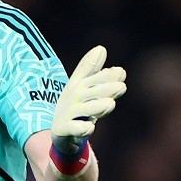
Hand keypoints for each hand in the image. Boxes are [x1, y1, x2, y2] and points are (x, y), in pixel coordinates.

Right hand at [49, 45, 126, 170]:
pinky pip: (73, 129)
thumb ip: (91, 69)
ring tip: (110, 104)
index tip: (120, 72)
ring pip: (85, 110)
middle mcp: (73, 98)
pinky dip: (81, 129)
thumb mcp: (81, 86)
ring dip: (96, 107)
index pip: (93, 78)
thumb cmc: (75, 106)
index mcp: (78, 86)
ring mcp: (68, 114)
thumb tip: (101, 48)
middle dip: (105, 89)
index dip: (105, 76)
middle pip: (91, 92)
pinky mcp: (63, 129)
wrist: (59, 132)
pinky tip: (89, 128)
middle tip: (121, 87)